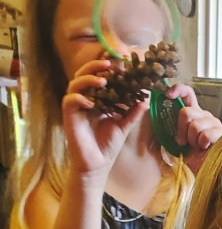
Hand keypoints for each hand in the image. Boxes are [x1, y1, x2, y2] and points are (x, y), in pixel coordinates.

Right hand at [63, 59, 146, 178]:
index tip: (119, 64)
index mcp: (96, 99)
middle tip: (108, 64)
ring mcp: (76, 107)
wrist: (98, 164)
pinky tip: (91, 103)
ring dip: (88, 79)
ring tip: (102, 80)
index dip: (105, 68)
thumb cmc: (108, 145)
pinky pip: (69, 100)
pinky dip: (79, 98)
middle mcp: (84, 100)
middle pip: (83, 74)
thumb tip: (146, 100)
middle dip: (94, 66)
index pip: (97, 77)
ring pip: (74, 83)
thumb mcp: (124, 126)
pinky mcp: (69, 116)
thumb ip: (133, 113)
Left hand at [167, 84, 221, 171]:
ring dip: (192, 140)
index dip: (177, 89)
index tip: (168, 95)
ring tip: (196, 147)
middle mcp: (204, 115)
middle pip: (187, 112)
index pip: (187, 93)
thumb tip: (146, 107)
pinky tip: (204, 148)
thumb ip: (166, 124)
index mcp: (193, 113)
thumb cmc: (188, 156)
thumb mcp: (172, 138)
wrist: (201, 170)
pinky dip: (201, 144)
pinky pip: (205, 134)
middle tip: (183, 142)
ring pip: (195, 124)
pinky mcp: (221, 133)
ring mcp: (214, 123)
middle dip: (181, 129)